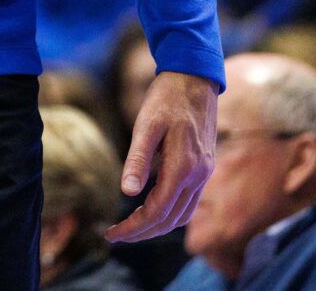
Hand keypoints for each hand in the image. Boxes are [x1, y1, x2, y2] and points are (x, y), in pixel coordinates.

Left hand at [104, 69, 215, 242]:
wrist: (194, 78)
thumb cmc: (166, 98)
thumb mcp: (146, 124)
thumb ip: (138, 159)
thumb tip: (127, 193)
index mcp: (184, 167)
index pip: (158, 211)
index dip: (134, 227)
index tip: (111, 234)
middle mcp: (199, 175)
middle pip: (170, 220)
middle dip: (142, 232)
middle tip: (114, 236)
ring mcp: (204, 173)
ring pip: (182, 215)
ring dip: (157, 227)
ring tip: (130, 228)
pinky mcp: (205, 168)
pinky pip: (188, 202)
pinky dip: (170, 214)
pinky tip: (151, 209)